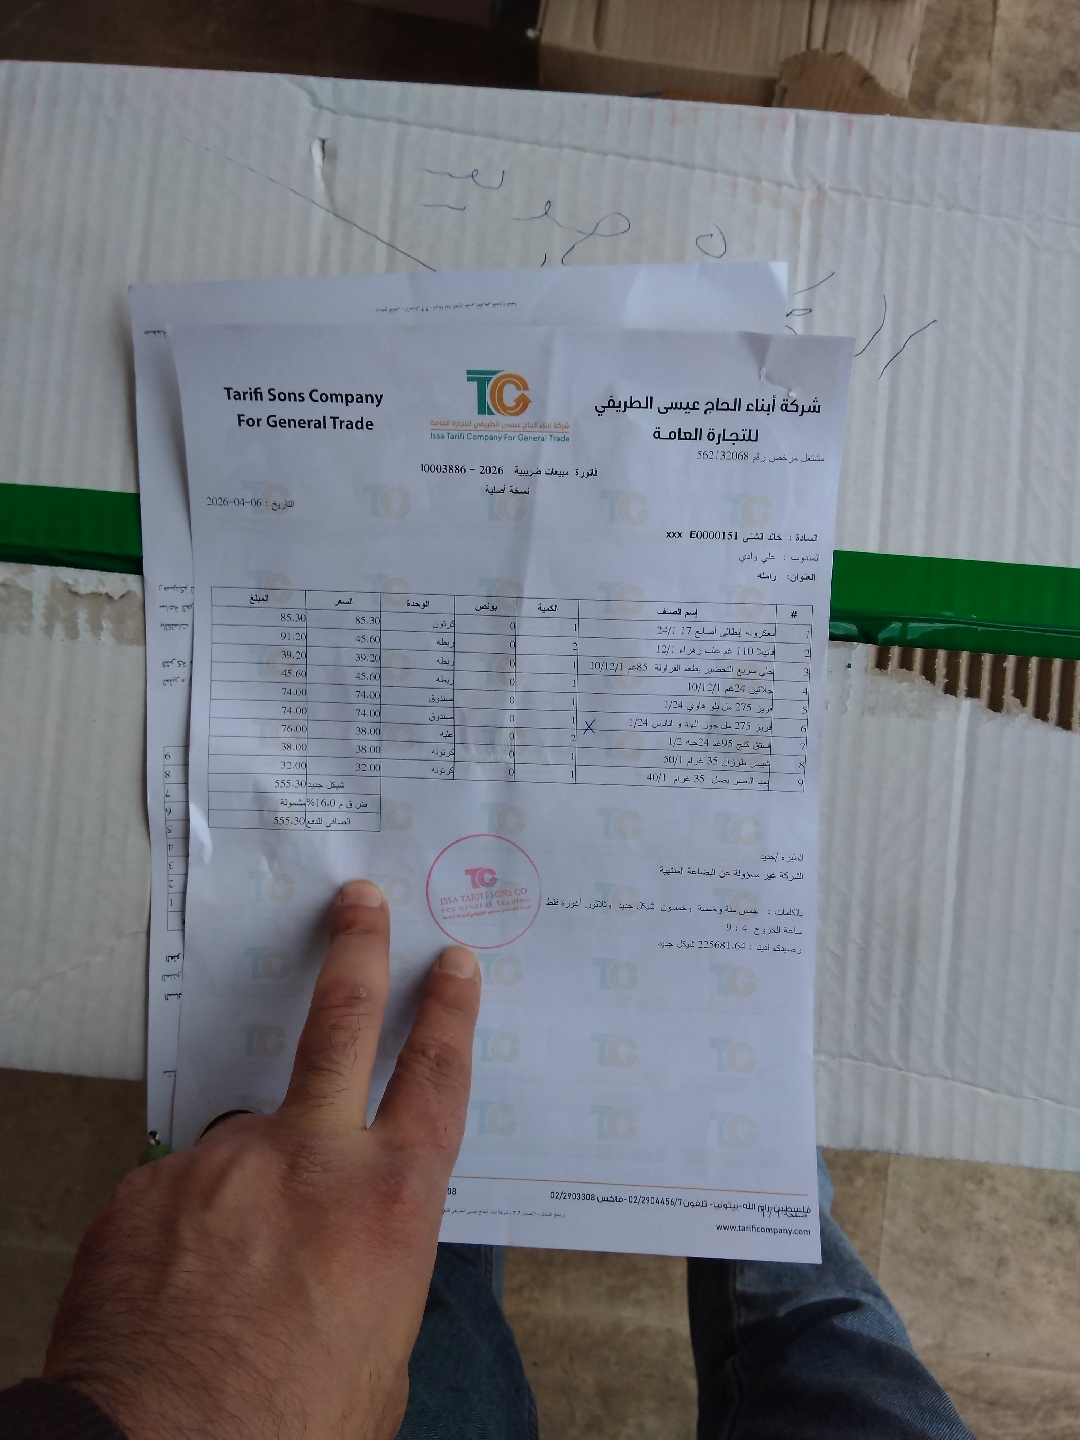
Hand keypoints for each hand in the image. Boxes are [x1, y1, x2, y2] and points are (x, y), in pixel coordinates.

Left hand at [43, 880, 480, 1439]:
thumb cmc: (291, 1424)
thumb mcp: (380, 1355)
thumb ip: (376, 1272)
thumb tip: (357, 1253)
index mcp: (387, 1204)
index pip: (434, 1083)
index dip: (449, 1016)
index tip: (452, 966)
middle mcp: (309, 1161)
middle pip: (340, 1026)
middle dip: (356, 953)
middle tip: (357, 901)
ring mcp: (222, 1165)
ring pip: (246, 1146)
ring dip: (249, 1188)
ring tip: (233, 1273)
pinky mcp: (148, 1188)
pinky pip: (180, 1195)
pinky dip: (187, 1230)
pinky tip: (182, 1290)